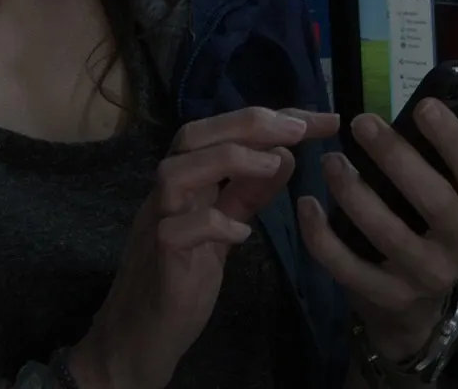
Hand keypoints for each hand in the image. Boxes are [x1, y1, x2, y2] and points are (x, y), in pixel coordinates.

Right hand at [71, 106, 339, 388]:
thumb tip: (283, 155)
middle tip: (299, 129)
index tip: (320, 119)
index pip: (222, 132)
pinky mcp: (158, 260)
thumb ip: (248, 193)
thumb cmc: (181, 280)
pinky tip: (243, 233)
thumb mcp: (224, 227)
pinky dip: (210, 223)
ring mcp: (157, 223)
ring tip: (274, 164)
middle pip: (192, 136)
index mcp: (186, 182)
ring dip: (228, 160)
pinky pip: (174, 230)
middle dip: (248, 124)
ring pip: (175, 172)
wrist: (137, 339)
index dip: (271, 119)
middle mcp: (167, 194)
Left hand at [296, 100, 457, 358]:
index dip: (452, 138)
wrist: (417, 305)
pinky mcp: (390, 297)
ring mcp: (428, 276)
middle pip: (434, 199)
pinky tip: (307, 206)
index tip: (423, 106)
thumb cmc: (430, 225)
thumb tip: (417, 105)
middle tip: (360, 123)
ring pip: (388, 232)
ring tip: (330, 161)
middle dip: (394, 157)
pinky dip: (323, 236)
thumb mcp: (448, 191)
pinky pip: (350, 266)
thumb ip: (438, 158)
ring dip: (354, 192)